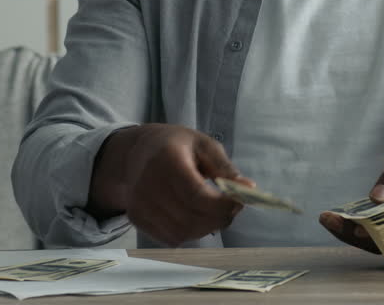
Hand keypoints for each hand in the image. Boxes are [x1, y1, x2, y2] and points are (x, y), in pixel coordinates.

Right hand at [88, 124, 252, 245]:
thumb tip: (248, 189)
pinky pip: (170, 238)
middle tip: (230, 209)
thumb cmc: (175, 145)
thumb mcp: (203, 145)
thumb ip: (224, 168)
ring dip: (205, 228)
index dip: (222, 205)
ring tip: (213, 212)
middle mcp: (148, 184)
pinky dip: (189, 233)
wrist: (135, 152)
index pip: (196, 195)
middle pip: (190, 218)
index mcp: (167, 160)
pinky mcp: (136, 218)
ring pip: (181, 233)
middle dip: (219, 219)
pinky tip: (193, 216)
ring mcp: (139, 204)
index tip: (239, 202)